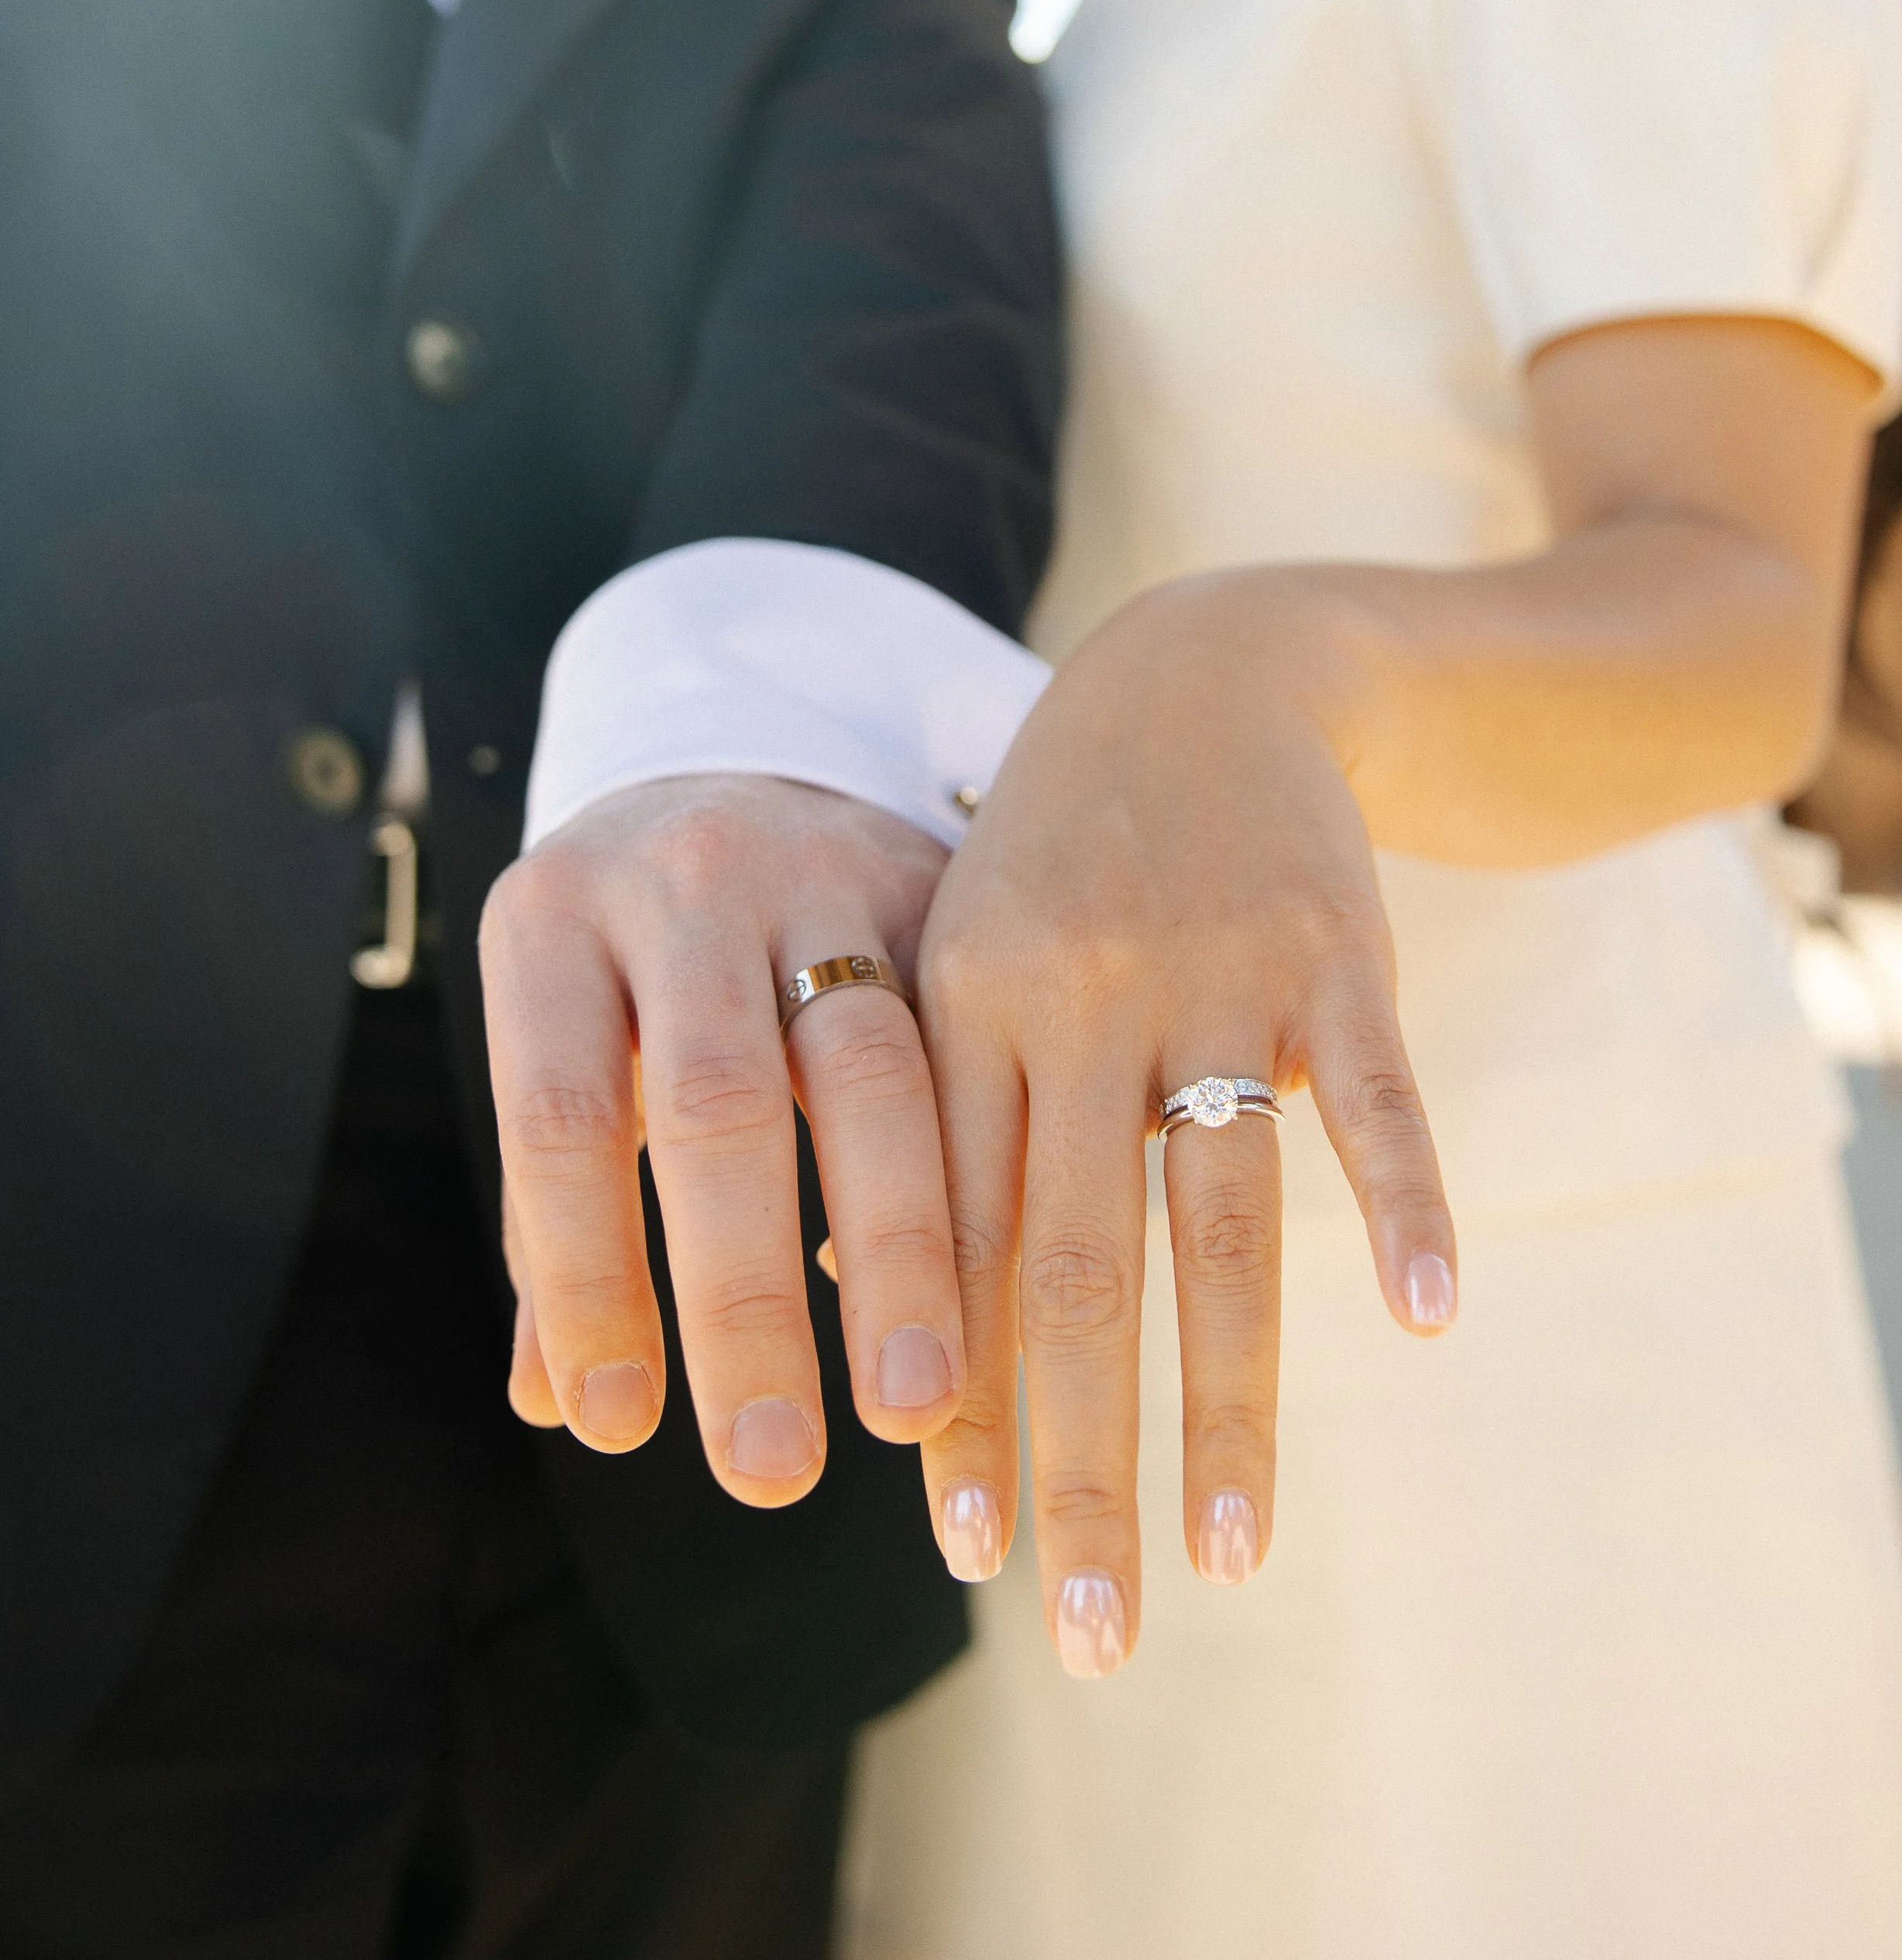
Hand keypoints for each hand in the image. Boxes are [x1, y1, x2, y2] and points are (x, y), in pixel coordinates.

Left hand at [481, 775, 964, 1504]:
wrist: (731, 772)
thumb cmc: (625, 962)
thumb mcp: (562, 1046)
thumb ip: (557, 1212)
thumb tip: (558, 1398)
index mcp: (555, 921)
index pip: (562, 1118)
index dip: (589, 1276)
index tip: (620, 1427)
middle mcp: (686, 882)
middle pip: (719, 1102)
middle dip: (743, 1297)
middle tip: (771, 1469)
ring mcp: (823, 871)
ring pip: (872, 1072)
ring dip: (894, 1255)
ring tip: (912, 1410)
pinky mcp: (936, 886)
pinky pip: (973, 1045)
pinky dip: (985, 1178)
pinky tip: (1005, 1295)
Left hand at [913, 578, 1454, 1670]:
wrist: (1197, 673)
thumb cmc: (1057, 853)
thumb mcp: (964, 958)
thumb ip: (935, 1126)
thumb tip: (883, 1331)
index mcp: (961, 1008)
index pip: (956, 1244)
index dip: (961, 1404)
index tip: (962, 1558)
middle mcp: (1078, 999)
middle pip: (1077, 1263)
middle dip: (1077, 1455)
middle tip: (1082, 1626)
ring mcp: (1213, 974)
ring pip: (1220, 1215)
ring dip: (1226, 1396)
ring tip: (1225, 1551)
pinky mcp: (1335, 952)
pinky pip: (1372, 1094)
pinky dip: (1405, 1202)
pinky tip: (1427, 1320)